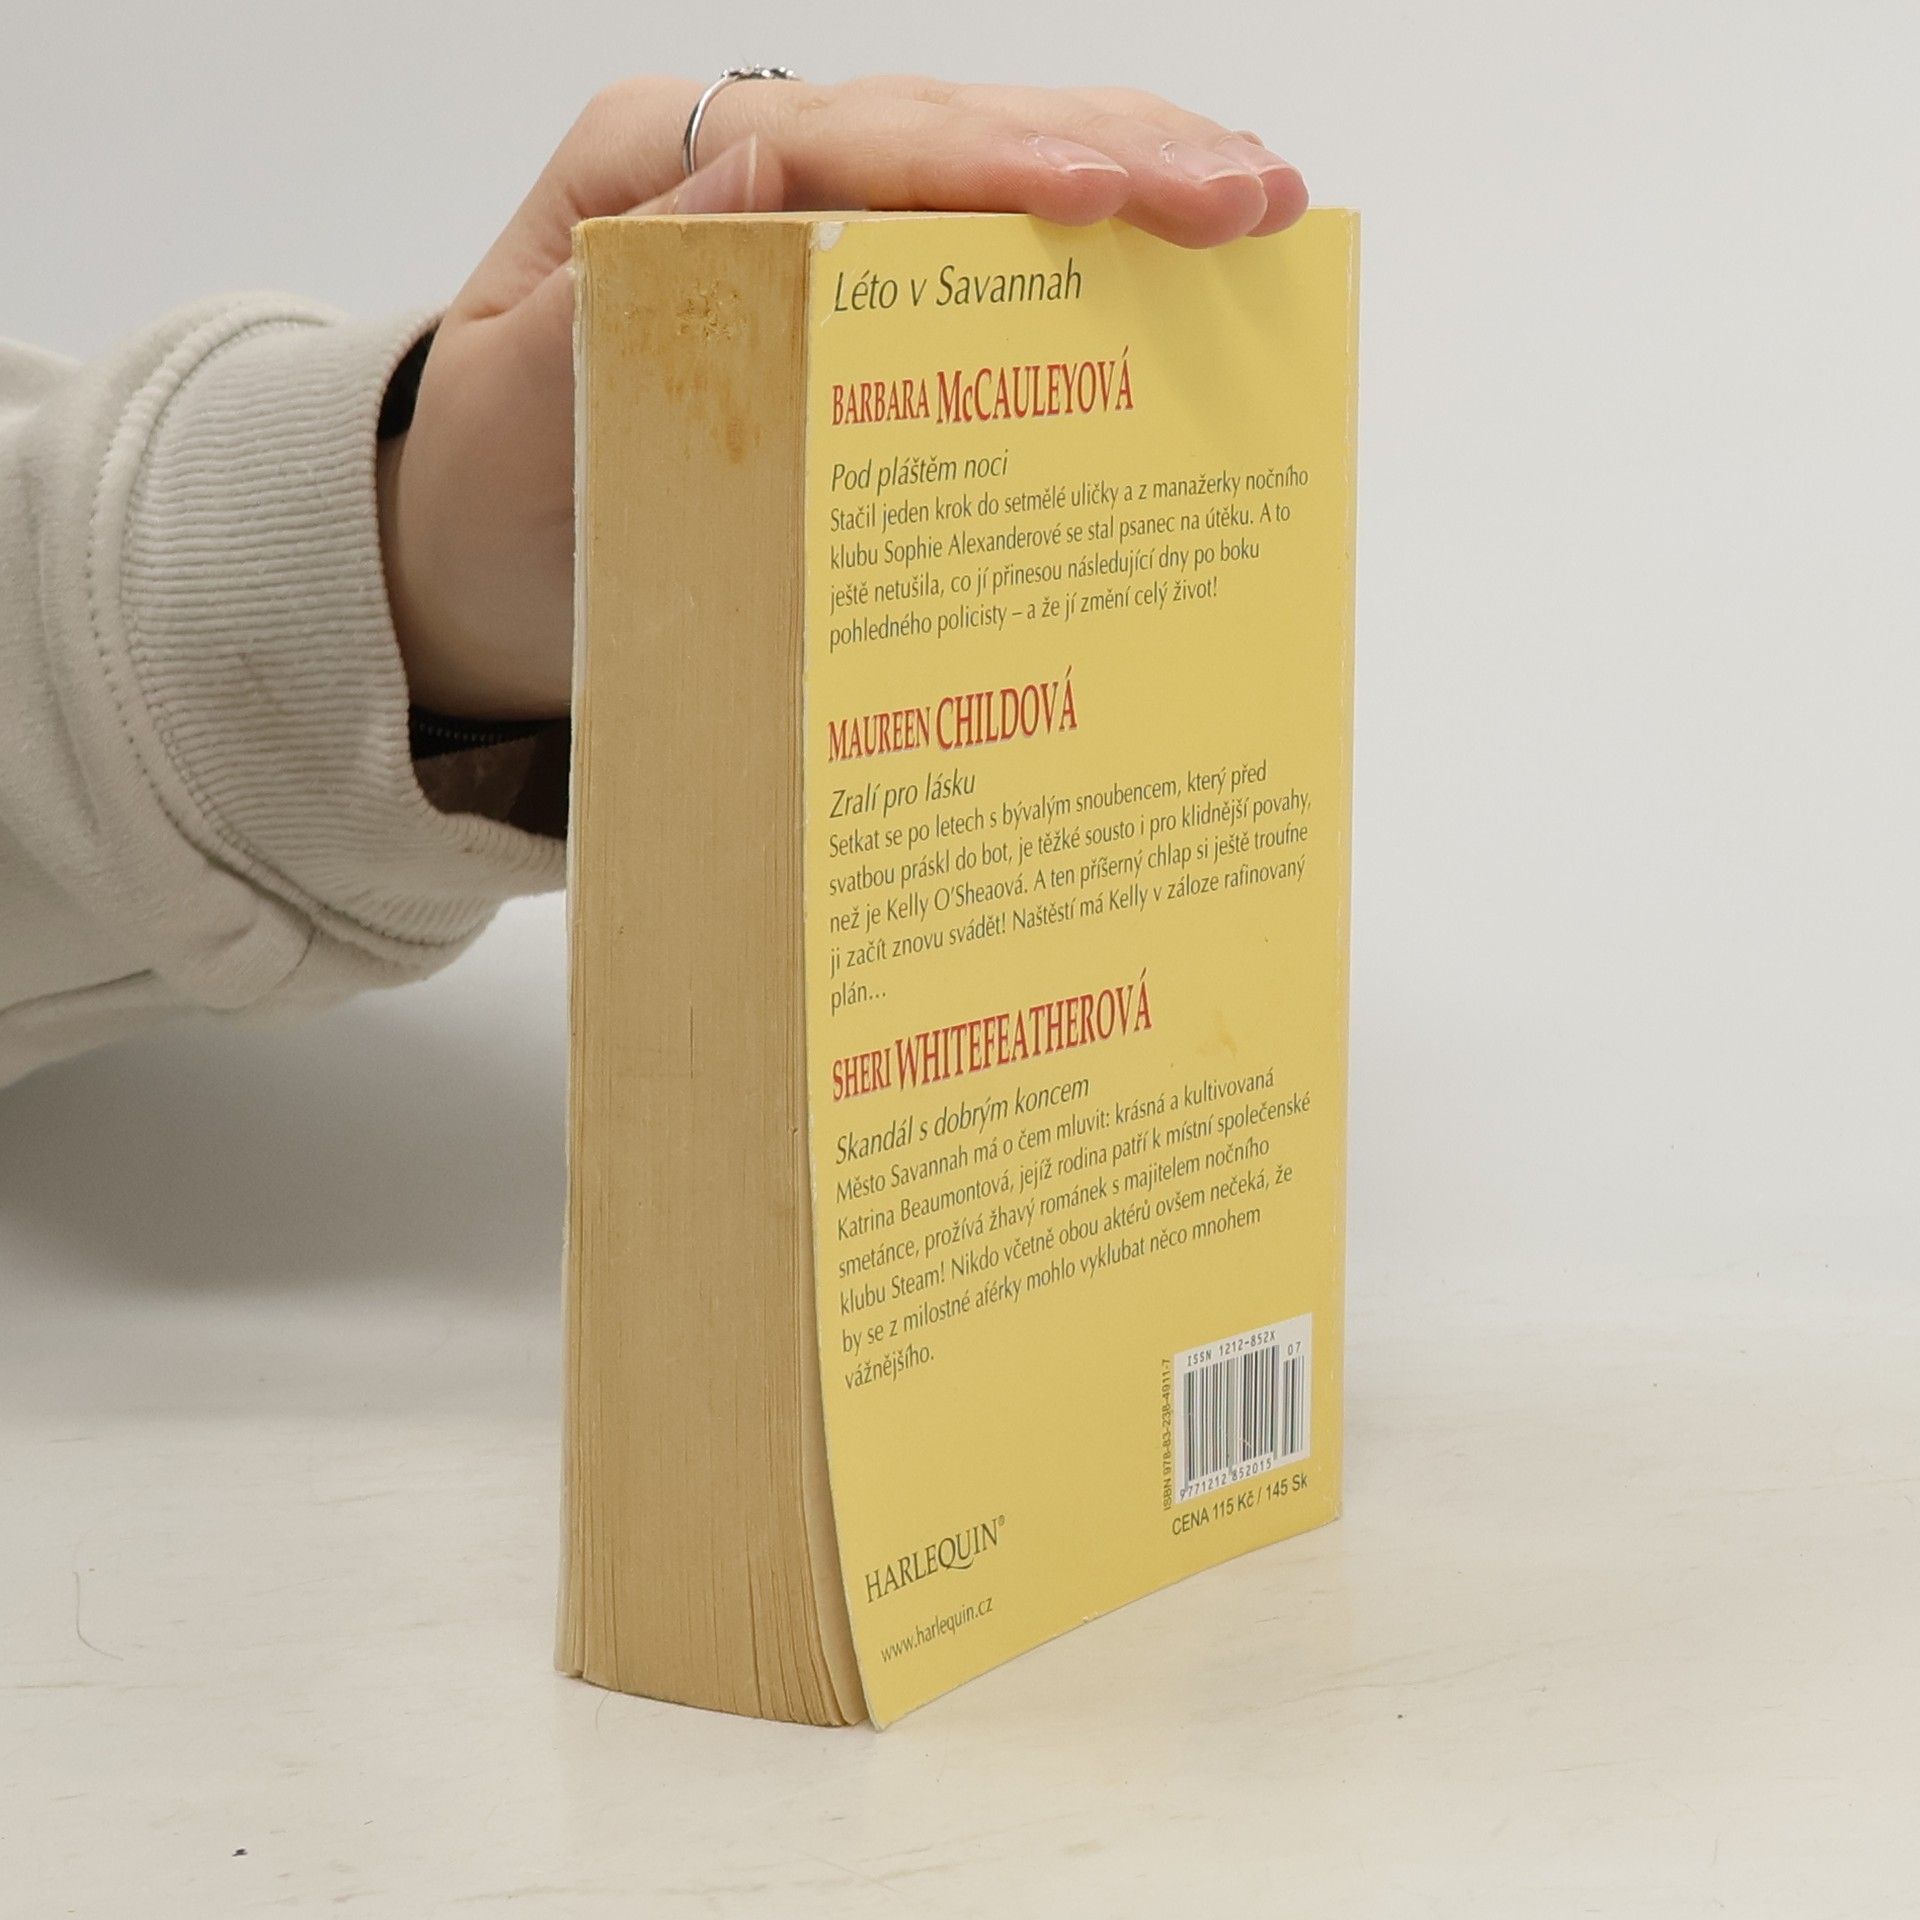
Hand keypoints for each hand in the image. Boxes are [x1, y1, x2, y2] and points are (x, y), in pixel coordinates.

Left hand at [379, 74, 1308, 719]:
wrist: (468, 562)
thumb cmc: (487, 495)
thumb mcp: (520, 399)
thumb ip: (619, 291)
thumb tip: (766, 159)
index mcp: (655, 170)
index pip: (848, 139)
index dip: (988, 161)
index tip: (1110, 191)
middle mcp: (738, 166)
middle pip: (945, 130)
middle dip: (1109, 148)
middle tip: (1250, 191)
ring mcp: (799, 220)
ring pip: (982, 170)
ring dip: (1127, 173)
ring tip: (1256, 197)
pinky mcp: (841, 291)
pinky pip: (973, 251)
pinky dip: (1082, 249)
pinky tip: (1174, 248)